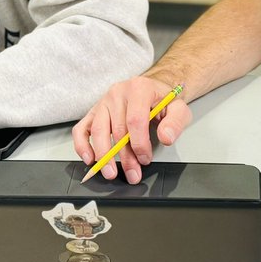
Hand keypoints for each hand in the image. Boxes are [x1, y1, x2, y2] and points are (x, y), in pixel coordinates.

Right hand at [72, 75, 191, 184]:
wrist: (153, 88)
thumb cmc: (163, 99)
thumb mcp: (179, 108)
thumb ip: (175, 122)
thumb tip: (166, 137)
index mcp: (139, 88)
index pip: (135, 120)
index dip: (139, 144)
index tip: (145, 158)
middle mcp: (118, 93)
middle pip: (117, 130)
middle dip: (125, 157)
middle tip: (132, 174)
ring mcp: (104, 102)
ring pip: (98, 131)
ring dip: (103, 156)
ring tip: (111, 173)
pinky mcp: (95, 111)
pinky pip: (82, 128)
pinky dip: (82, 145)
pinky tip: (89, 158)